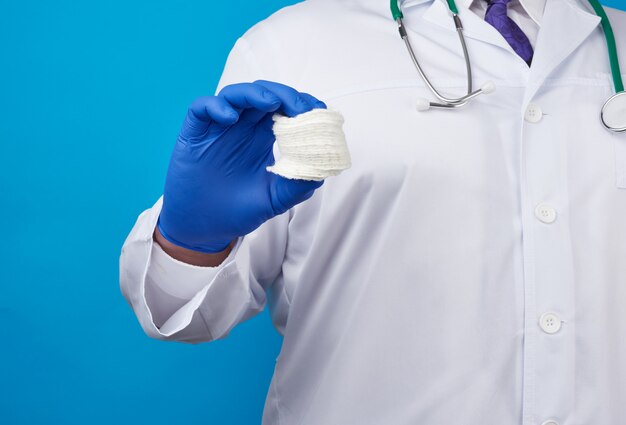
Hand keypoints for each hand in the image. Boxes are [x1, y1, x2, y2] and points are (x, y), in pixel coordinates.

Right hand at [157, 80, 326, 252]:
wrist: (204, 228)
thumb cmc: (238, 210)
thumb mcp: (275, 199)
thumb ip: (298, 184)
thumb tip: (322, 169)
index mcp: (263, 137)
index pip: (284, 109)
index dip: (301, 104)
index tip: (318, 110)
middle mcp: (242, 127)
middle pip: (263, 95)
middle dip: (284, 95)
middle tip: (299, 108)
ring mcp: (218, 128)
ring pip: (235, 95)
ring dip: (254, 93)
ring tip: (271, 103)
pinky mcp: (194, 134)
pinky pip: (201, 108)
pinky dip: (216, 107)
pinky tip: (230, 119)